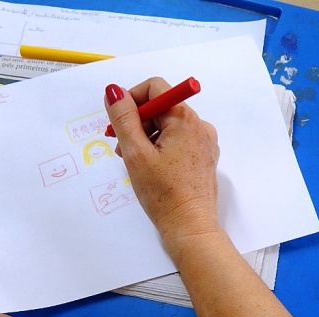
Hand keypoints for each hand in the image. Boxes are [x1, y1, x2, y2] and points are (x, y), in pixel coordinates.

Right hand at [104, 78, 220, 254]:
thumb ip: (123, 118)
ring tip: (133, 161)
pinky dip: (160, 148)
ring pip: (168, 126)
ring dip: (146, 137)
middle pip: (161, 108)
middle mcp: (200, 126)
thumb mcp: (135, 153)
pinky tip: (150, 168)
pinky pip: (178, 142)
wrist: (190, 227)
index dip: (131, 100)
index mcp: (185, 119)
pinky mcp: (203, 158)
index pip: (155, 88)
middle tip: (120, 147)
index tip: (118, 122)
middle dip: (137, 122)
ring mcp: (204, 143)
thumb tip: (114, 91)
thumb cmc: (164, 194)